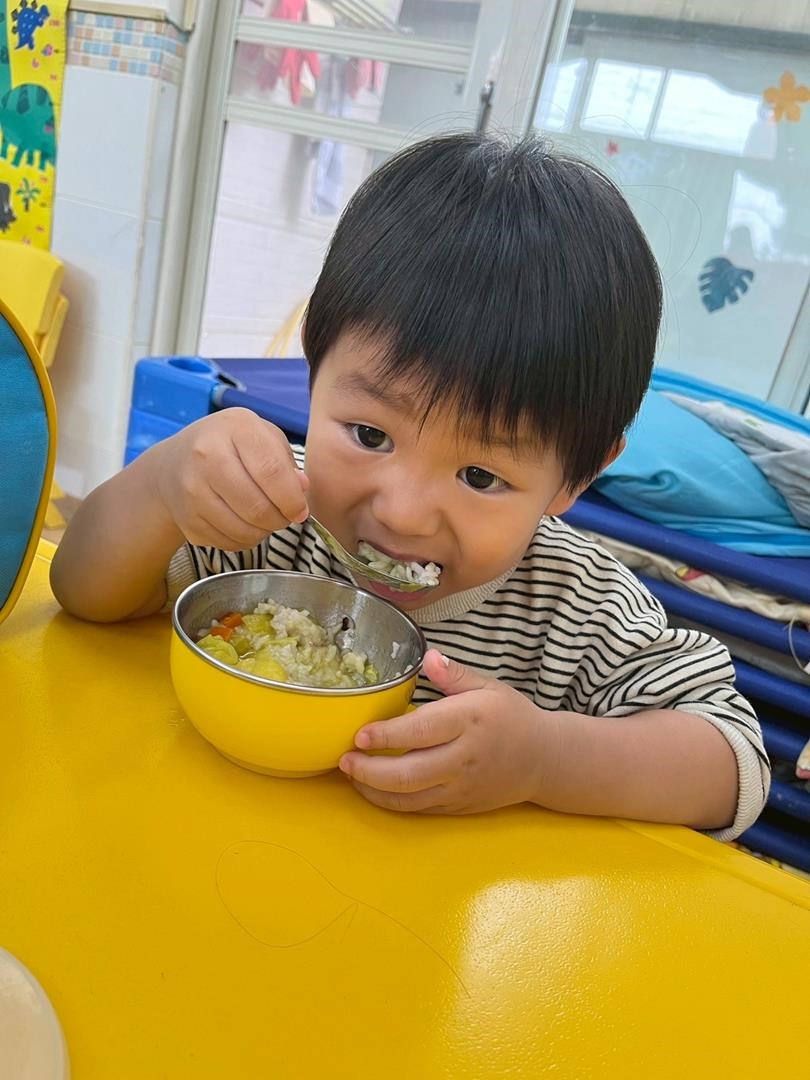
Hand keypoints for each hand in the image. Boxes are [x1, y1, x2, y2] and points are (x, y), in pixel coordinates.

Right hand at [150, 408, 308, 549]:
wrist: (174, 464)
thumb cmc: (229, 447)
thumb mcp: (261, 437)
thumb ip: (285, 461)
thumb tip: (301, 489)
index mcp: (235, 427)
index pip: (272, 471)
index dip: (293, 499)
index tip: (300, 510)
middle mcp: (207, 455)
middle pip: (258, 507)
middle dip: (280, 519)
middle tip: (284, 516)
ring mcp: (192, 489)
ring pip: (244, 531)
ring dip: (263, 532)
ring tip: (264, 518)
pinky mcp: (187, 519)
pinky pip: (229, 543)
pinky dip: (244, 539)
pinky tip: (242, 523)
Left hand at [339, 650, 558, 813]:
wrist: (544, 760)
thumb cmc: (511, 717)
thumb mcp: (489, 686)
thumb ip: (455, 675)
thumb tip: (428, 657)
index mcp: (470, 721)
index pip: (422, 731)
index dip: (387, 736)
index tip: (360, 734)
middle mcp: (465, 757)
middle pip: (410, 773)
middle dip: (370, 770)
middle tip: (344, 759)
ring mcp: (462, 787)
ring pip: (411, 798)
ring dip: (374, 790)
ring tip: (351, 775)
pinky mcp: (460, 807)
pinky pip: (420, 810)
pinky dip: (392, 802)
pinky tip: (373, 789)